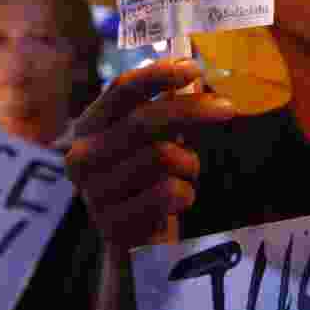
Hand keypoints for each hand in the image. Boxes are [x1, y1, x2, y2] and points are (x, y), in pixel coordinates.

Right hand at [65, 58, 235, 262]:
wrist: (130, 240)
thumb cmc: (145, 179)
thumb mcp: (149, 140)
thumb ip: (164, 109)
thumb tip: (192, 76)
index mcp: (89, 127)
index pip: (121, 90)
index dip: (157, 75)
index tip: (193, 68)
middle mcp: (82, 157)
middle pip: (145, 120)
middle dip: (192, 110)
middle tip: (227, 109)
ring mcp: (94, 193)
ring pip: (162, 157)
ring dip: (188, 165)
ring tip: (184, 175)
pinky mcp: (113, 226)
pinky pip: (169, 193)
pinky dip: (185, 194)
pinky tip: (176, 203)